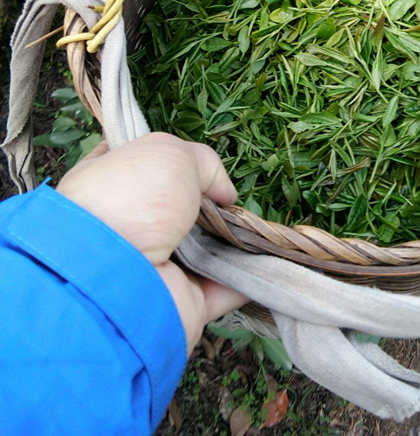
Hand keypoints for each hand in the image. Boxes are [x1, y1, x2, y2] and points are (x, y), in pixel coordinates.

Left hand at [56, 132, 246, 353]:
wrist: (111, 280)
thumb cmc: (130, 200)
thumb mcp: (170, 154)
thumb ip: (204, 163)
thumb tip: (224, 194)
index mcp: (111, 184)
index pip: (139, 163)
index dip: (169, 159)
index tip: (198, 161)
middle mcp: (129, 225)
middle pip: (181, 208)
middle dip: (212, 204)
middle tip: (235, 200)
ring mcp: (155, 266)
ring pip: (206, 248)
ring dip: (236, 239)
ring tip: (262, 227)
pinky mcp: (182, 301)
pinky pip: (224, 287)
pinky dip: (250, 276)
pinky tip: (273, 259)